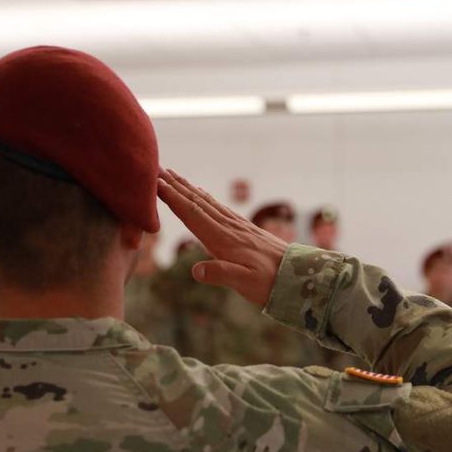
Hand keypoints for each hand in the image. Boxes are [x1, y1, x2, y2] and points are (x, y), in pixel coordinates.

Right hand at [157, 169, 286, 307]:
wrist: (297, 275)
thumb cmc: (269, 282)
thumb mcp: (245, 283)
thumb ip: (221, 274)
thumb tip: (196, 270)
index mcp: (223, 239)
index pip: (192, 214)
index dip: (173, 198)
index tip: (155, 183)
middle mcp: (228, 227)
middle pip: (196, 201)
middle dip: (175, 185)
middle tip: (156, 169)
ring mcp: (236, 225)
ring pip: (206, 201)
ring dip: (187, 187)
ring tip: (172, 175)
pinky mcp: (243, 229)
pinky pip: (218, 207)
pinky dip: (203, 197)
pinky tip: (199, 194)